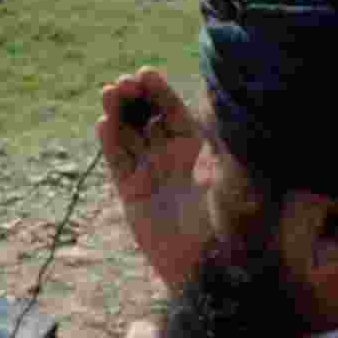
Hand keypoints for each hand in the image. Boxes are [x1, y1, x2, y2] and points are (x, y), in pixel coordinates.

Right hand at [95, 68, 212, 289]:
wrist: (211, 265)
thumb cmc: (231, 219)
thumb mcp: (234, 173)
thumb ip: (223, 139)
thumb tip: (219, 99)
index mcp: (198, 148)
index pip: (175, 111)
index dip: (159, 92)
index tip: (146, 73)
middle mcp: (172, 156)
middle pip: (147, 118)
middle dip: (134, 97)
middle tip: (123, 83)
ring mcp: (150, 172)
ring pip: (129, 134)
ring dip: (117, 112)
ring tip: (108, 93)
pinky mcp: (132, 191)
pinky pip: (117, 161)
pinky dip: (109, 141)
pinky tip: (104, 123)